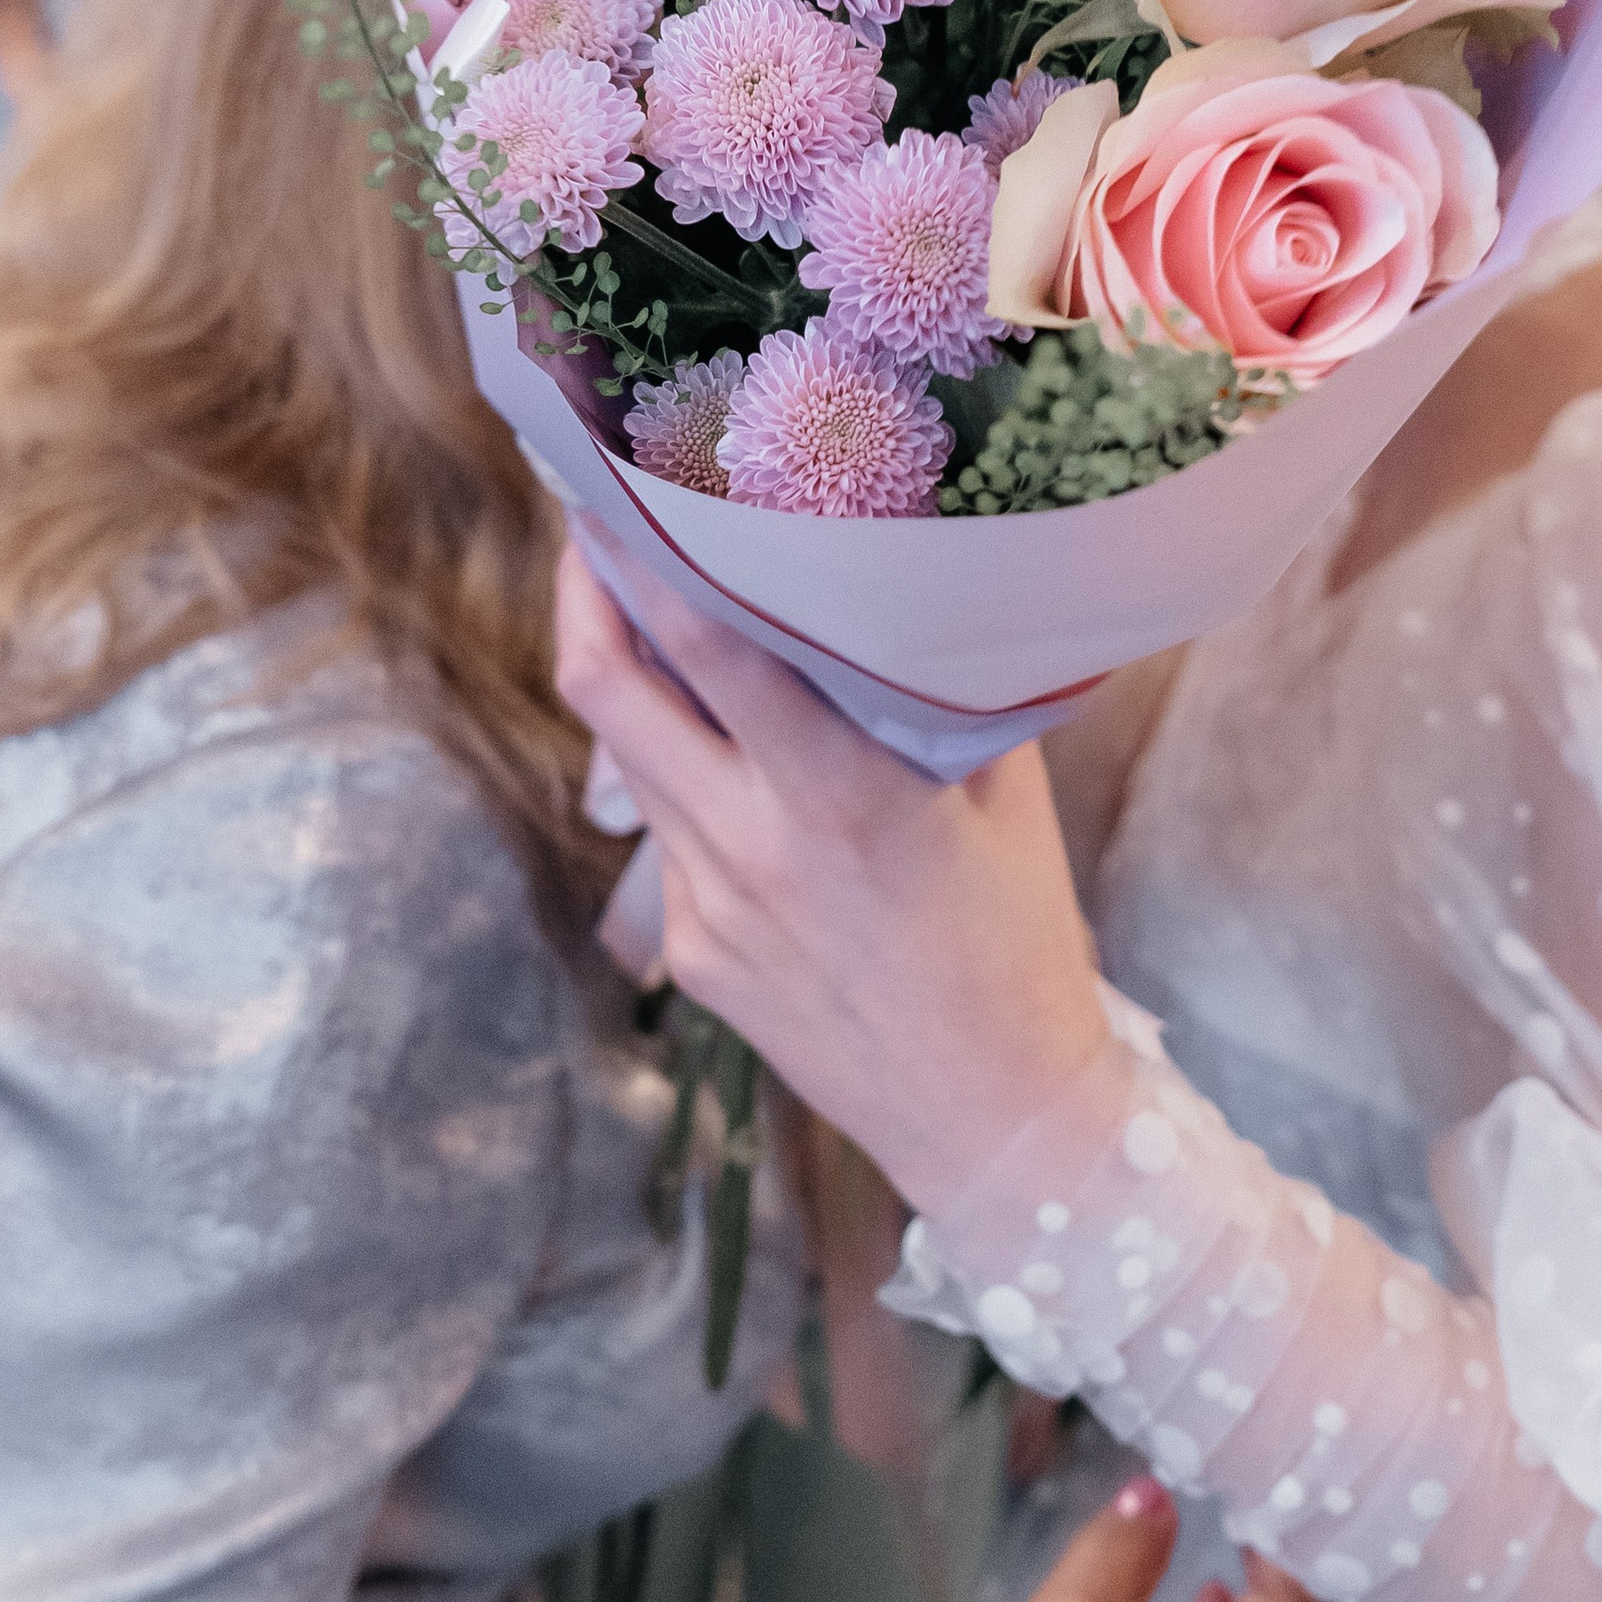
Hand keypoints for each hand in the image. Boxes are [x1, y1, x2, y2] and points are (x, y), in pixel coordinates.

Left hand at [554, 547, 1114, 1209]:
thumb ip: (935, 699)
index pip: (705, 643)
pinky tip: (733, 761)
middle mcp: (753, 845)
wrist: (994, 1119)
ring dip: (627, 679)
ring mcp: (708, 907)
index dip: (642, 551)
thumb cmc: (1018, 948)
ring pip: (630, 759)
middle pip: (608, 689)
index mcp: (840, 795)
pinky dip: (688, 778)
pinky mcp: (693, 954)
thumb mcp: (1003, 804)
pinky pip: (673, 837)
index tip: (621, 482)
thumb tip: (901, 590)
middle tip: (591, 521)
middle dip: (582, 592)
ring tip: (647, 612)